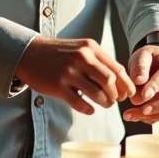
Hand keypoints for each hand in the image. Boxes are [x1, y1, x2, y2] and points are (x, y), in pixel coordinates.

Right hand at [14, 37, 135, 114]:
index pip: (117, 68)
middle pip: (110, 81)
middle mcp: (82, 58)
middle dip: (116, 94)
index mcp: (91, 48)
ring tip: (104, 105)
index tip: (128, 93)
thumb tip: (119, 78)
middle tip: (115, 101)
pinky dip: (88, 109)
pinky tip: (90, 110)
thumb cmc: (59, 53)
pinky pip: (79, 102)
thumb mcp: (81, 48)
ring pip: (96, 93)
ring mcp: (69, 72)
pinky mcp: (58, 85)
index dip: (126, 84)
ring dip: (104, 102)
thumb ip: (98, 60)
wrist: (30, 52)